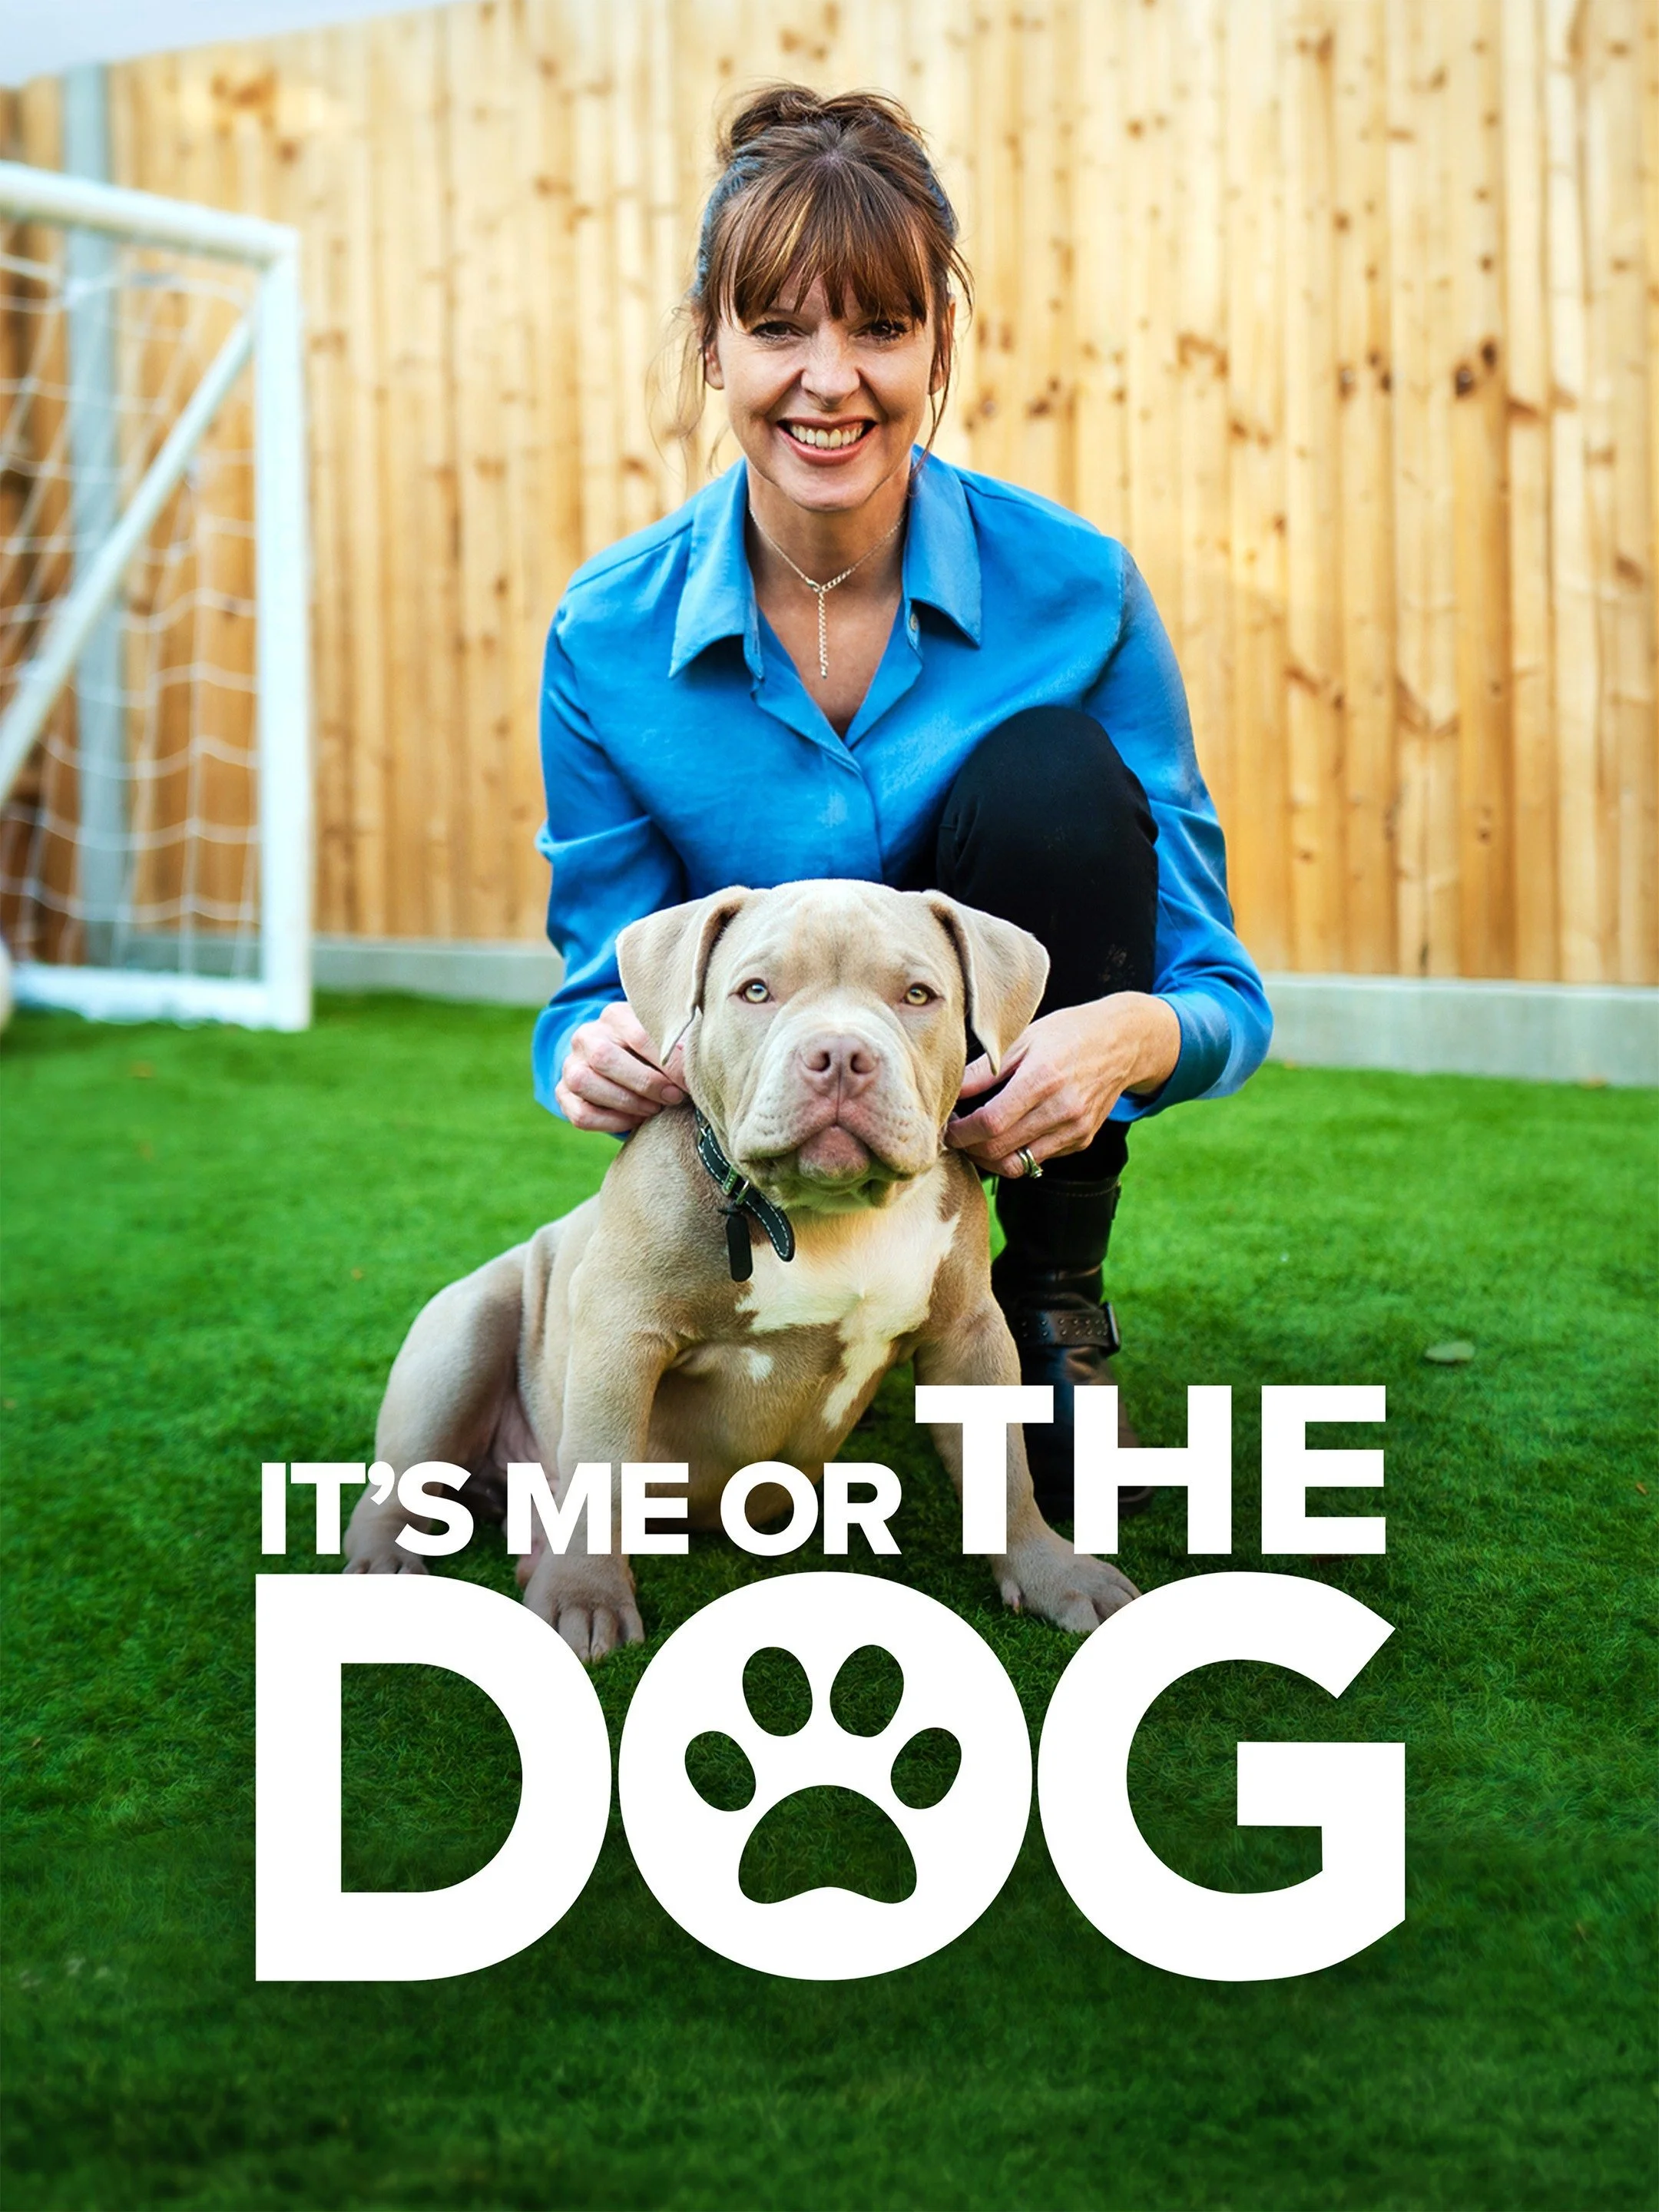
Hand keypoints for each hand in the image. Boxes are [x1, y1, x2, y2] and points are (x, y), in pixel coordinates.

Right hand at [555, 1000, 685, 1133]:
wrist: (626, 1065)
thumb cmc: (656, 1053)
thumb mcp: (668, 1041)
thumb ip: (681, 1048)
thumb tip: (698, 1067)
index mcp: (615, 1015)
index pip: (639, 1036)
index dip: (667, 1064)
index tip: (689, 1083)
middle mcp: (586, 1035)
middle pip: (604, 1057)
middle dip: (645, 1083)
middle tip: (673, 1097)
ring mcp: (570, 1064)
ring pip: (584, 1083)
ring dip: (626, 1102)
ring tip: (654, 1109)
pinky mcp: (563, 1094)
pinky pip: (580, 1114)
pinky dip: (611, 1122)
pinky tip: (635, 1120)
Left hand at [944, 993, 1180, 1174]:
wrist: (1123, 1041)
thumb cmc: (1067, 1033)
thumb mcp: (1023, 1039)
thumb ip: (984, 1070)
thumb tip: (949, 1094)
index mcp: (1043, 1079)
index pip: (989, 1123)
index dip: (960, 1132)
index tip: (946, 1127)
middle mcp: (1062, 1109)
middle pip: (999, 1150)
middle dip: (969, 1149)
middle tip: (955, 1136)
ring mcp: (1076, 1129)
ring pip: (1018, 1165)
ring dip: (989, 1160)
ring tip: (975, 1141)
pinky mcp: (1083, 1140)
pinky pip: (1039, 1160)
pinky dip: (1017, 1154)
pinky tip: (1008, 1135)